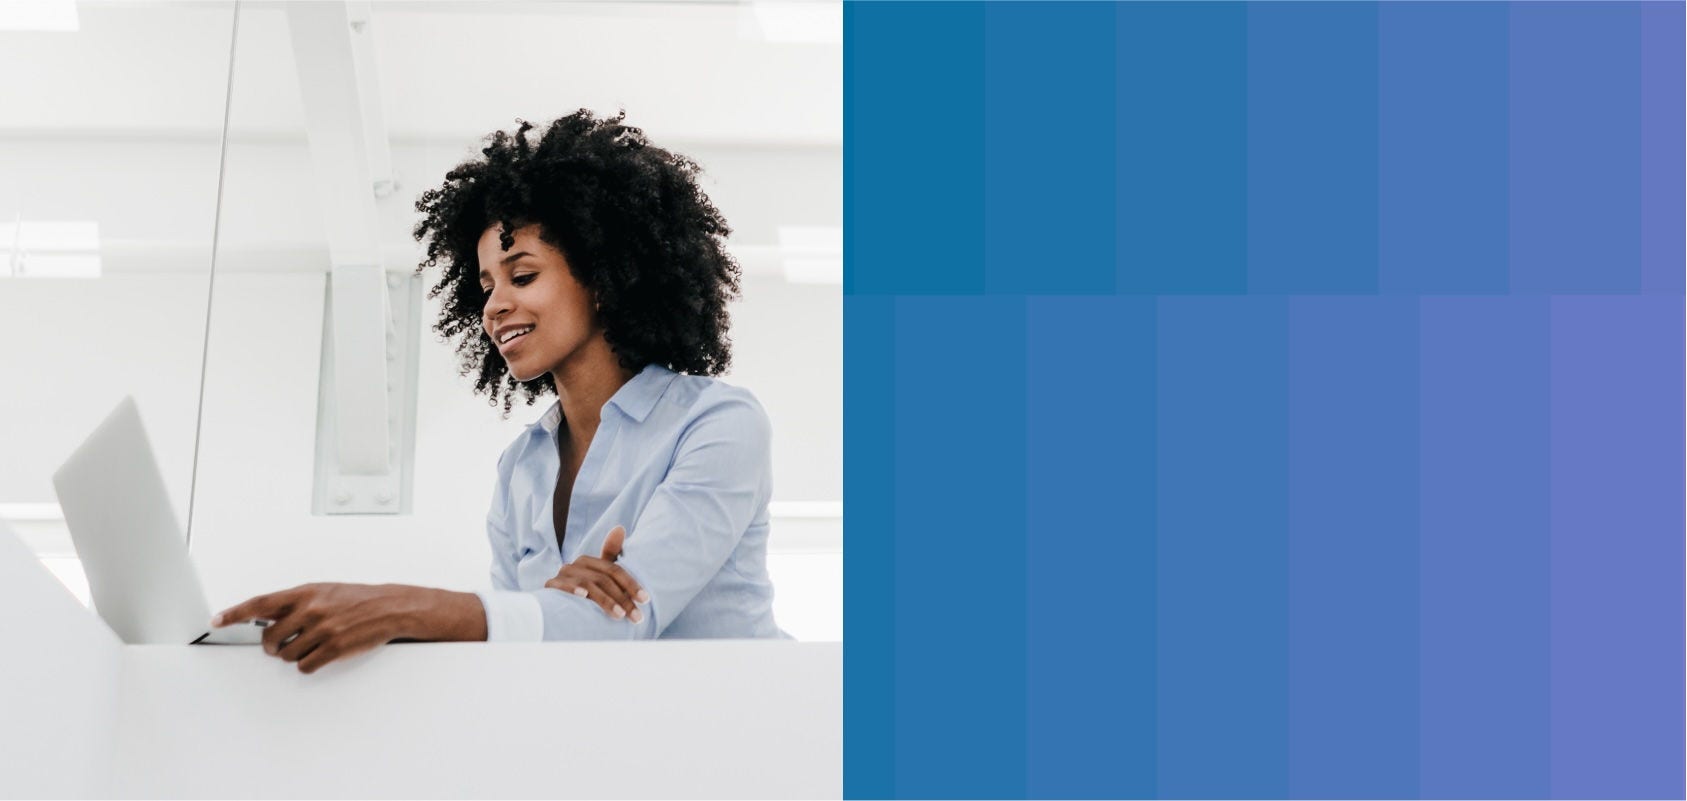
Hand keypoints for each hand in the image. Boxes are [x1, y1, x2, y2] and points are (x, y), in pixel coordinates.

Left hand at [213, 583, 428, 673]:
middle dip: (272, 646)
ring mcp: (322, 630)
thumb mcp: (322, 591)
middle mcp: (310, 610)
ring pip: (286, 656)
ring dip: (294, 655)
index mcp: (304, 593)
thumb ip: (295, 603)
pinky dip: (308, 664)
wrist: (389, 607)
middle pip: (270, 639)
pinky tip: (320, 654)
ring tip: (312, 644)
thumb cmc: (355, 599)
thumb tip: (267, 618)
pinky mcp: (334, 649)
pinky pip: (304, 666)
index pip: (260, 603)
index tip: (217, 620)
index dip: (235, 613)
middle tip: (281, 645)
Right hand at [545, 525, 648, 622]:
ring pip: (589, 584)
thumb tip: (620, 527)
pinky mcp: (551, 586)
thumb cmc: (580, 591)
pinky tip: (583, 595)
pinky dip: (572, 588)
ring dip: (606, 601)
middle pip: (604, 579)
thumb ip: (611, 557)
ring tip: (620, 615)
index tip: (646, 599)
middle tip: (637, 617)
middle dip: (623, 599)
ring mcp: (562, 575)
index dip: (631, 584)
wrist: (551, 605)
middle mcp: (576, 565)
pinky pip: (562, 585)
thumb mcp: (598, 577)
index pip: (614, 570)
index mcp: (589, 561)